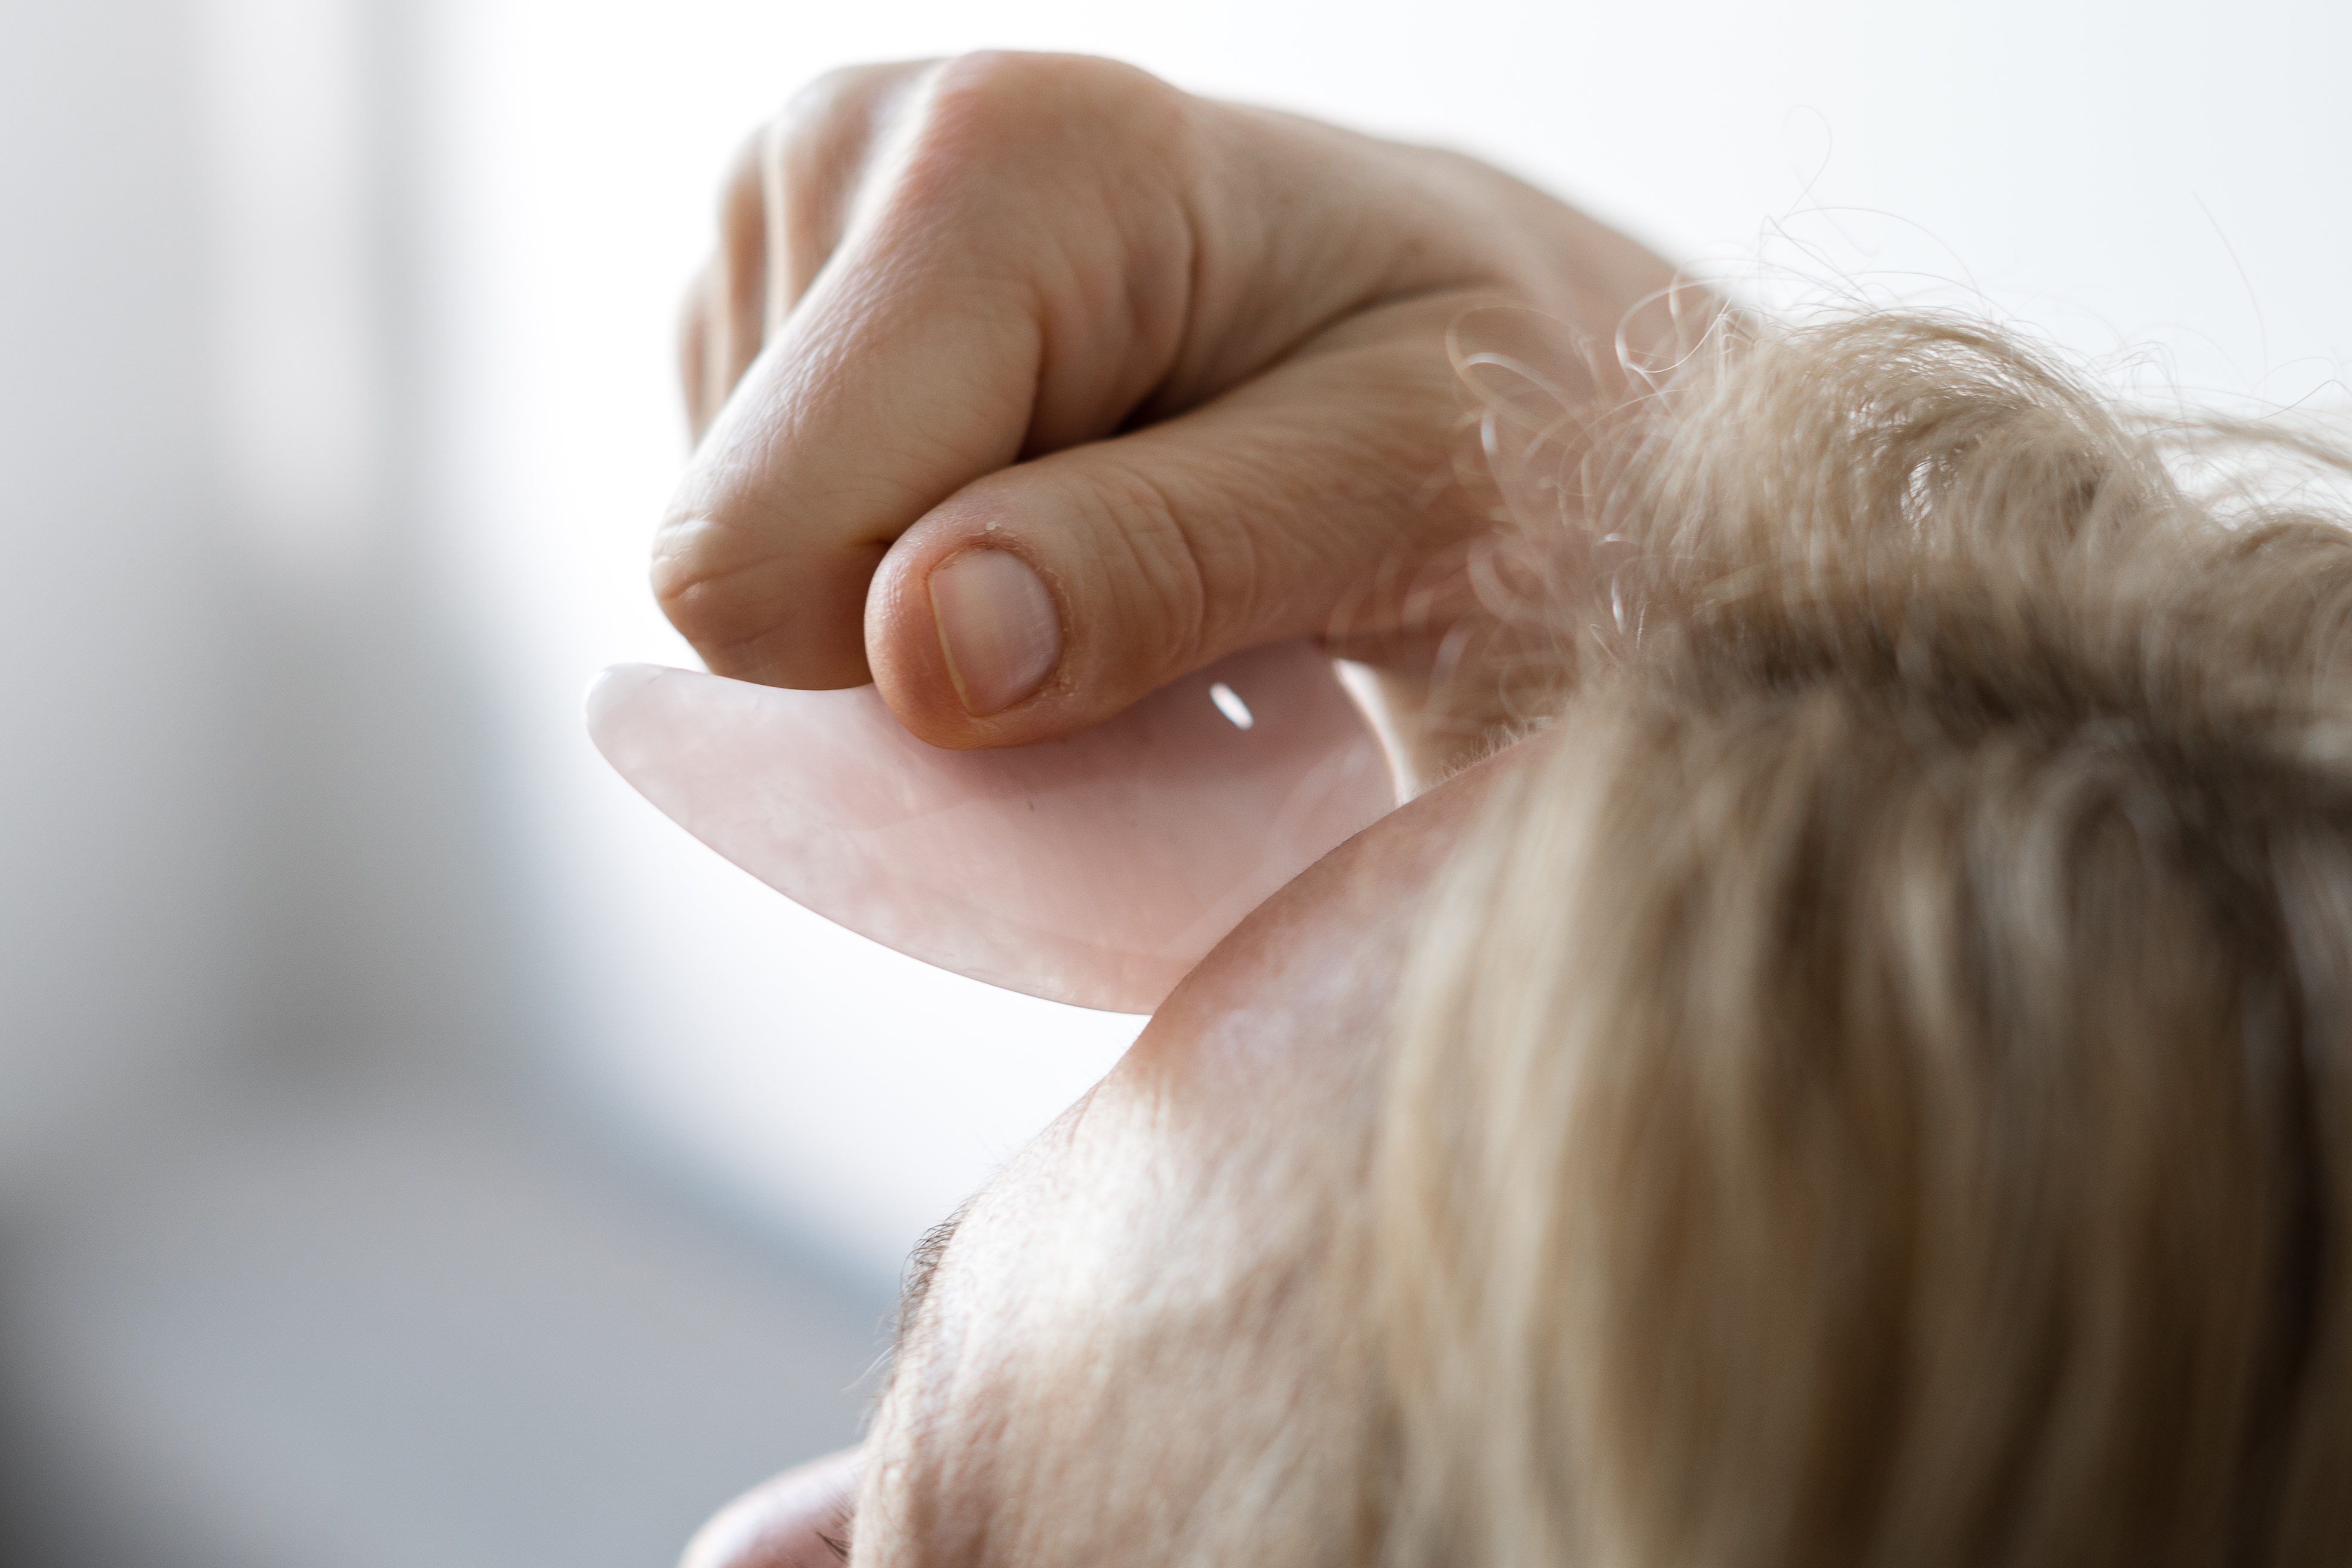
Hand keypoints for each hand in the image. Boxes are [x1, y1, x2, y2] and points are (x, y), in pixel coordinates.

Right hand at [660, 52, 1690, 778]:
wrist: (1500, 336)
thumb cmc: (1503, 414)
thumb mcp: (1414, 504)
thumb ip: (1173, 569)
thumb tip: (919, 650)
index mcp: (1003, 161)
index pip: (760, 556)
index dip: (920, 685)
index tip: (1130, 647)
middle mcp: (853, 143)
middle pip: (736, 566)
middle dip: (929, 644)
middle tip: (1153, 595)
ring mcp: (794, 220)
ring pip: (746, 572)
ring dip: (936, 614)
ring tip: (1134, 534)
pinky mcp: (778, 305)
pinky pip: (767, 548)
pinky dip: (914, 583)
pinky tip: (1067, 512)